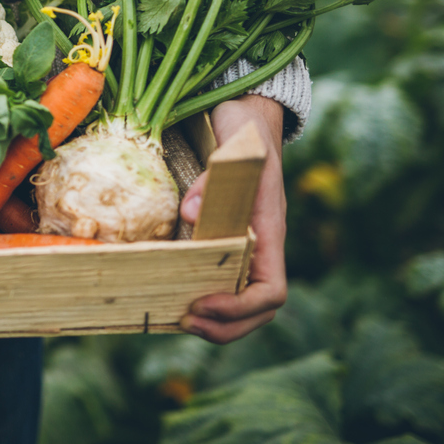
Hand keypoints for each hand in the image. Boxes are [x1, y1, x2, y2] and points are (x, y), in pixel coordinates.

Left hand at [177, 94, 287, 343]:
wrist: (248, 116)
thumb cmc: (247, 132)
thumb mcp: (237, 149)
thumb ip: (217, 179)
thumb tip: (190, 215)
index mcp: (269, 232)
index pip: (272, 290)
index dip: (240, 308)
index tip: (204, 304)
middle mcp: (260, 246)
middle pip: (257, 310)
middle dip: (225, 326)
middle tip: (185, 321)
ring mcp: (244, 244)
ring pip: (240, 301)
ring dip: (215, 321)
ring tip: (178, 319)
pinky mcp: (223, 238)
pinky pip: (219, 280)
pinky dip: (201, 297)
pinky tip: (171, 296)